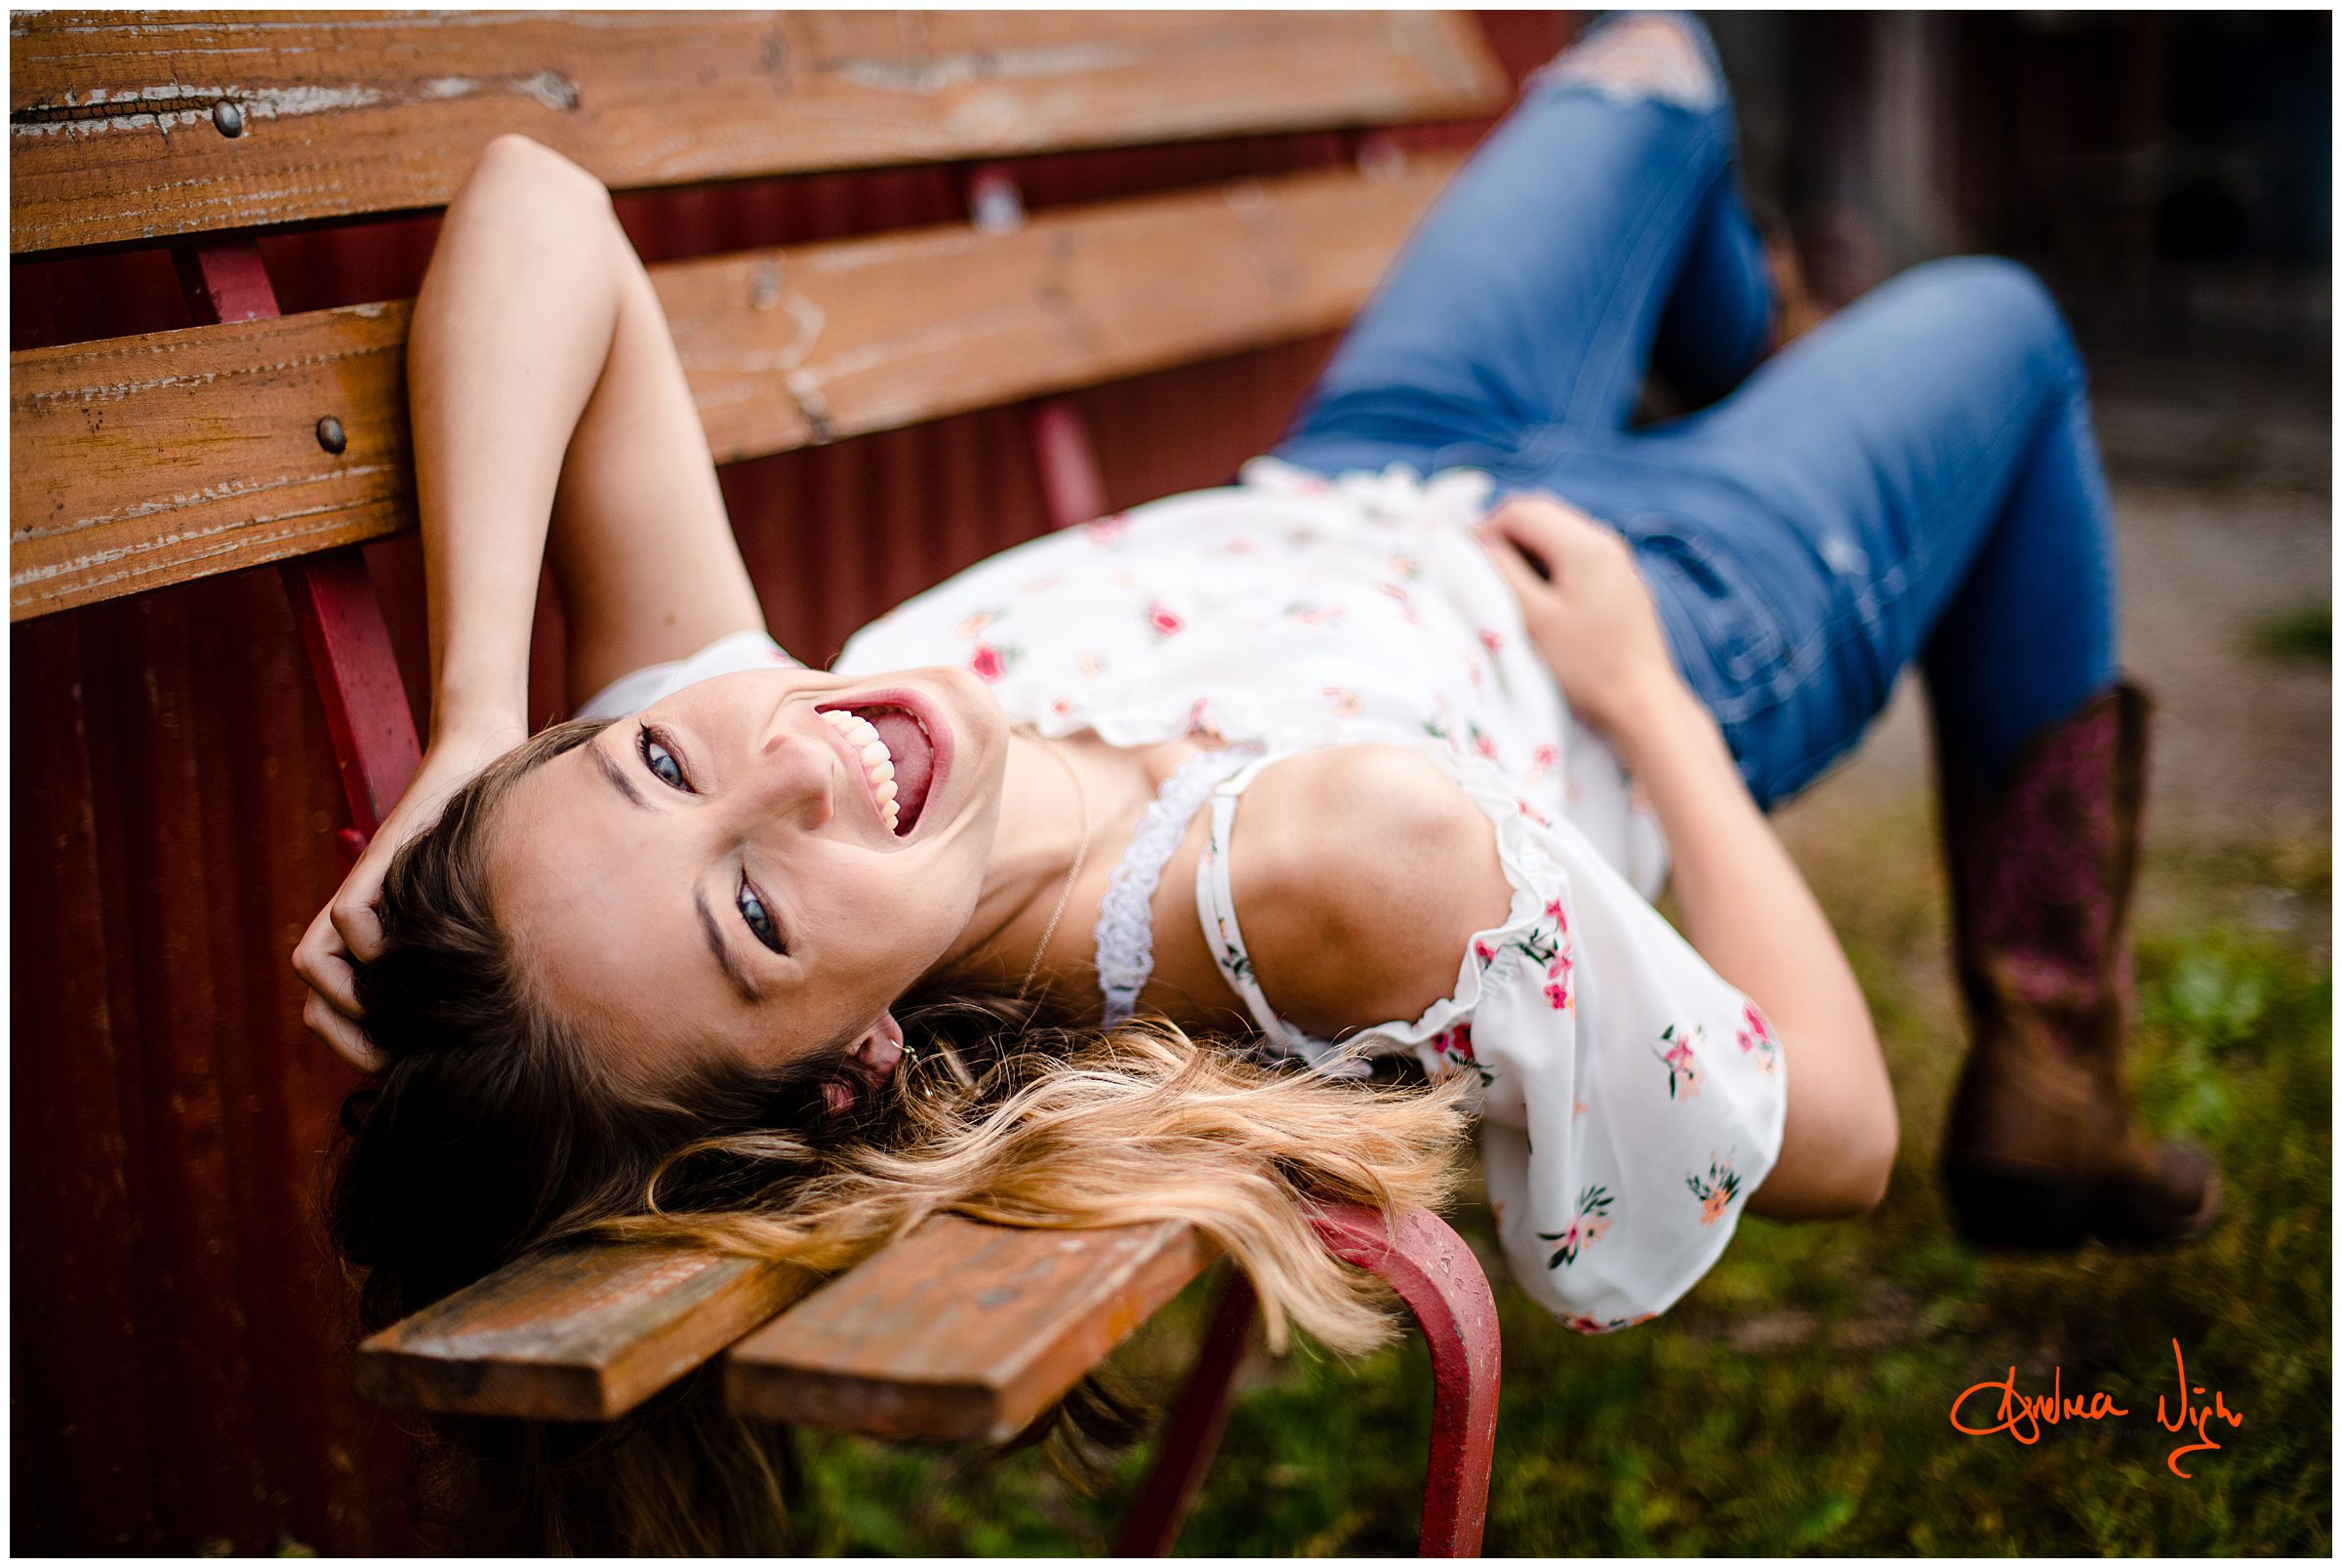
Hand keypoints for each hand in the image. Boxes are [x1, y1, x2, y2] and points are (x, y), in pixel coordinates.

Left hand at [290, 724, 521, 1069]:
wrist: (483, 759)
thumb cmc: (497, 843)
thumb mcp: (483, 916)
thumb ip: (471, 961)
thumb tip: (500, 1030)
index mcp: (383, 946)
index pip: (338, 1018)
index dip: (361, 1052)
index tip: (404, 1070)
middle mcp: (363, 927)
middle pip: (316, 1006)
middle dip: (351, 1043)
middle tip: (395, 1061)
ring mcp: (367, 896)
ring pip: (314, 968)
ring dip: (353, 999)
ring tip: (400, 1006)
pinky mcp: (380, 865)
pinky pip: (347, 921)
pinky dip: (368, 942)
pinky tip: (413, 942)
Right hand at [1473, 494, 1683, 739]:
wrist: (1642, 704)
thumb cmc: (1585, 666)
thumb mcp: (1534, 618)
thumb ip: (1501, 571)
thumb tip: (1475, 540)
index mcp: (1585, 544)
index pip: (1520, 511)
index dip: (1484, 529)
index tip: (1466, 563)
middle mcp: (1606, 541)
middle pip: (1541, 514)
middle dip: (1504, 535)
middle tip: (1482, 571)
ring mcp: (1617, 561)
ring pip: (1558, 533)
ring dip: (1526, 550)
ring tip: (1509, 588)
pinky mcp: (1620, 582)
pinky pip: (1576, 555)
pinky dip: (1549, 565)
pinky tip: (1541, 600)